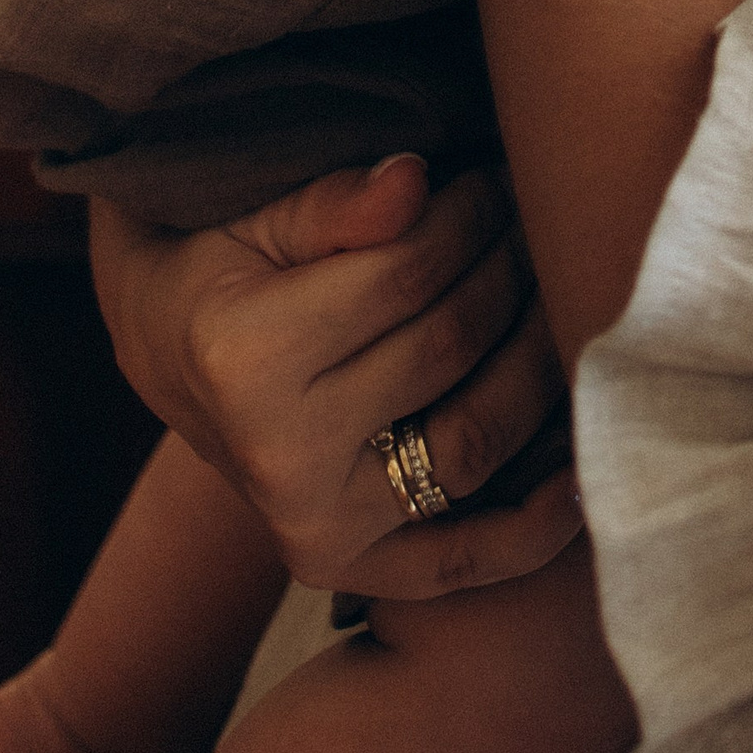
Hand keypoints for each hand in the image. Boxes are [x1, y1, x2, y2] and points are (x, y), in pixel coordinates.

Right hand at [90, 153, 582, 599]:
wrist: (166, 360)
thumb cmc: (222, 272)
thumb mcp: (257, 220)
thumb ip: (336, 203)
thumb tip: (418, 180)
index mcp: (245, 358)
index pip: (408, 276)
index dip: (468, 217)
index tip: (491, 181)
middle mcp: (278, 458)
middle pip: (450, 349)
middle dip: (508, 271)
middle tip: (531, 225)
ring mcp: (315, 528)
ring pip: (475, 441)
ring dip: (537, 362)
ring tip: (554, 300)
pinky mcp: (346, 571)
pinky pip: (463, 562)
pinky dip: (536, 525)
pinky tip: (585, 472)